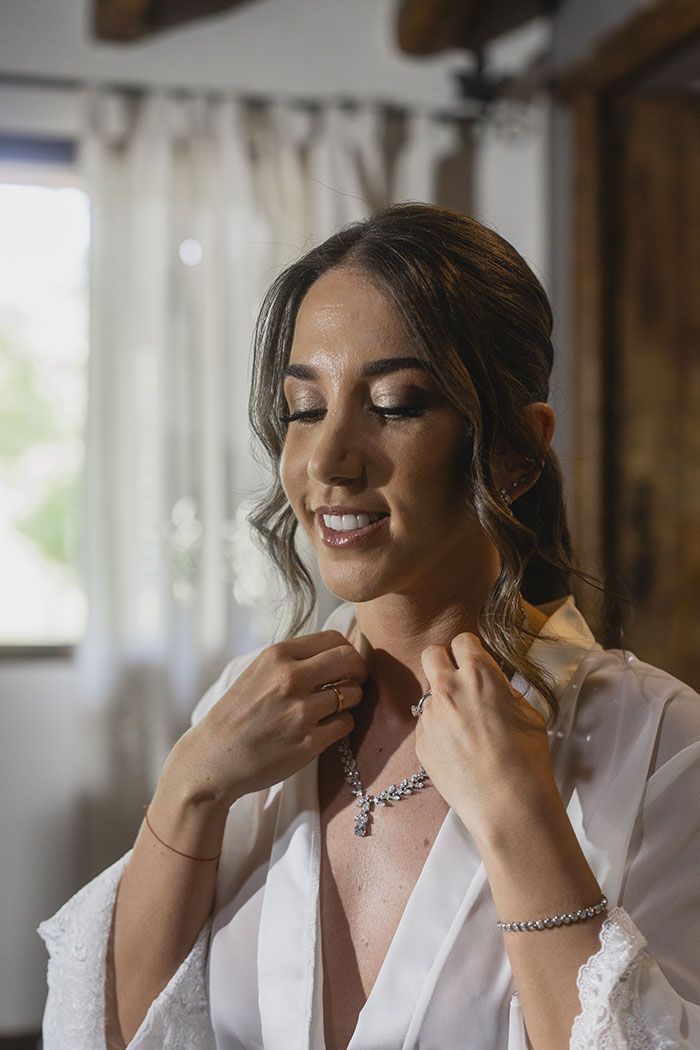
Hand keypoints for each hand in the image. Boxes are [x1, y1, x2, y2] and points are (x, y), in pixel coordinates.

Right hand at [166, 630, 367, 808]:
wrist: (214, 757)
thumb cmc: (237, 713)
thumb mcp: (258, 671)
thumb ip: (294, 659)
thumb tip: (338, 650)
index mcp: (277, 655)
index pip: (334, 639)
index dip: (347, 651)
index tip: (345, 663)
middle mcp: (290, 679)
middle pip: (351, 660)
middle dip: (359, 670)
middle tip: (353, 681)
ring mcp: (301, 711)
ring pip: (353, 693)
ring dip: (350, 699)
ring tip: (334, 707)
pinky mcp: (309, 742)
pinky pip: (345, 724)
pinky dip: (341, 724)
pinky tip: (324, 727)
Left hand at [414, 633, 556, 844]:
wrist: (507, 804)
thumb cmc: (526, 759)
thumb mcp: (527, 713)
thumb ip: (502, 690)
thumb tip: (492, 684)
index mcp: (479, 674)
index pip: (462, 640)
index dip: (469, 650)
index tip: (474, 660)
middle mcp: (448, 688)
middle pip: (431, 654)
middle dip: (442, 661)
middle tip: (457, 679)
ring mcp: (430, 715)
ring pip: (428, 694)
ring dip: (442, 702)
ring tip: (465, 729)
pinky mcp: (420, 741)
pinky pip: (426, 724)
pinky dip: (438, 730)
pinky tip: (458, 750)